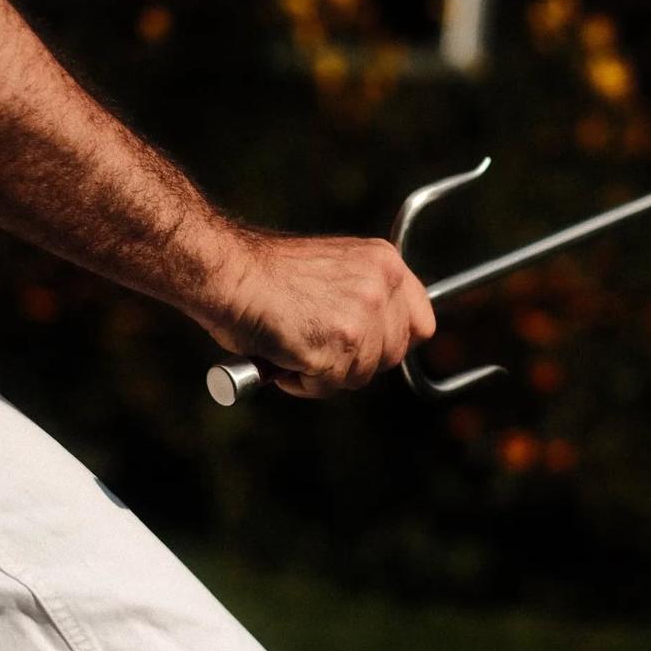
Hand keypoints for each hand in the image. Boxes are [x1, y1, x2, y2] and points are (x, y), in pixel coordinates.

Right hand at [203, 227, 435, 398]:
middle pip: (392, 356)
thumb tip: (376, 336)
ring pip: (359, 376)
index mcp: (385, 263)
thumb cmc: (266, 274)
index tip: (372, 349)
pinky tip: (282, 355)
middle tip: (317, 347)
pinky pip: (326, 387)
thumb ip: (362, 295)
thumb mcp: (334, 268)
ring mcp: (360, 320)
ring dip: (325, 373)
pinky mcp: (335, 349)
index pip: (421, 322)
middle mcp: (381, 287)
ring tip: (293, 346)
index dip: (395, 342)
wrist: (229, 272)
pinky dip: (301, 382)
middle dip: (356, 362)